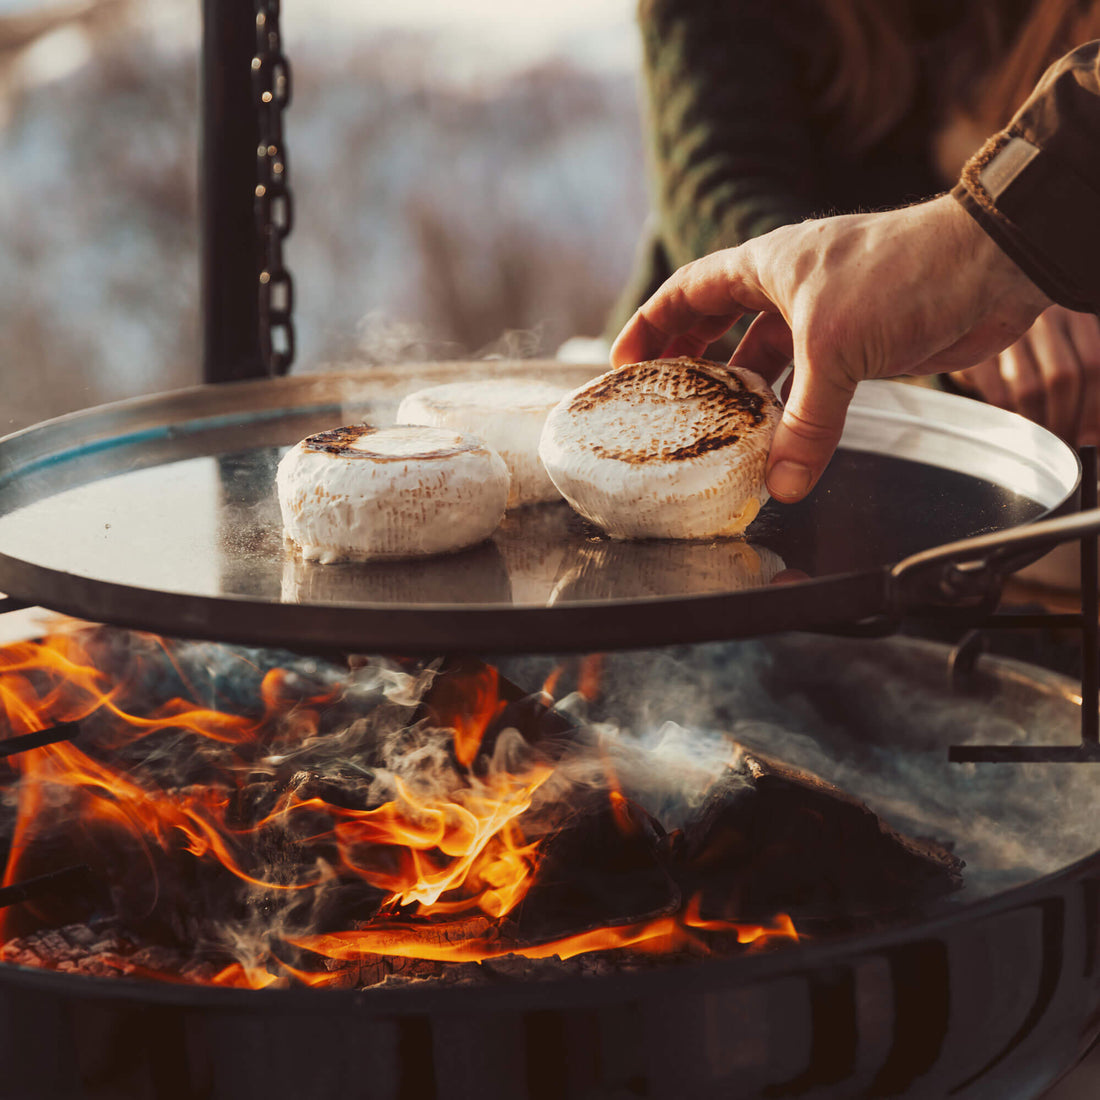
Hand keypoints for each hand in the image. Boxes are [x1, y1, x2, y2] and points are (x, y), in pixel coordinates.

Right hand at [611, 195, 1051, 501]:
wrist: (990, 265)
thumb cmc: (903, 273)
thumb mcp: (835, 349)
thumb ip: (805, 422)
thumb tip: (781, 483)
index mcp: (766, 264)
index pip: (688, 291)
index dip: (651, 325)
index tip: (625, 363)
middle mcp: (789, 286)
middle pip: (719, 322)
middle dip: (689, 360)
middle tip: (663, 400)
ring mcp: (824, 315)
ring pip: (765, 356)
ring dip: (743, 392)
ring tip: (716, 429)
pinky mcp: (858, 342)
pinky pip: (808, 381)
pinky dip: (791, 409)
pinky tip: (778, 438)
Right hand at [948, 305, 1099, 444]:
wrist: (972, 330)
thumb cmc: (1030, 352)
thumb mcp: (1062, 355)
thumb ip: (1082, 385)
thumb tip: (1093, 438)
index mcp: (1074, 315)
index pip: (1093, 362)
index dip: (1095, 408)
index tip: (1090, 440)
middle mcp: (1042, 317)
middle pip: (1062, 376)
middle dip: (1067, 420)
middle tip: (1065, 448)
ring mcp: (1005, 333)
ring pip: (1030, 388)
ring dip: (1039, 425)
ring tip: (1041, 445)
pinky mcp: (976, 354)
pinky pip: (998, 395)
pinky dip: (1010, 419)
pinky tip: (1014, 429)